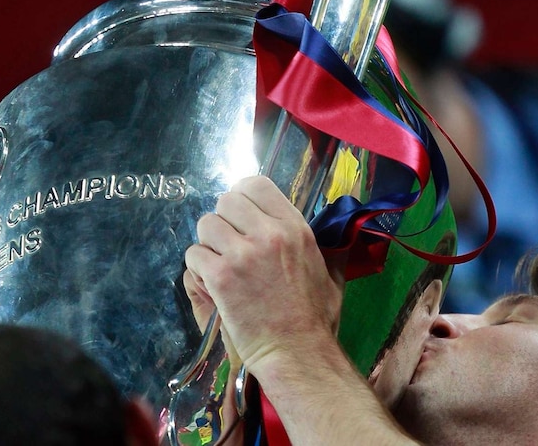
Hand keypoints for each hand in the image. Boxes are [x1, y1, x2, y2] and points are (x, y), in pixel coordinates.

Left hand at [183, 176, 344, 375]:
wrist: (298, 353)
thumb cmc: (318, 320)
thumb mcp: (333, 275)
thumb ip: (331, 248)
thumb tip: (343, 231)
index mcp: (296, 228)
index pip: (256, 184)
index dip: (242, 197)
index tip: (241, 216)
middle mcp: (269, 233)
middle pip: (226, 200)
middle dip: (223, 221)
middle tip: (228, 245)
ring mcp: (243, 254)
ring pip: (206, 225)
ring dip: (208, 244)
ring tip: (219, 265)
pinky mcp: (221, 277)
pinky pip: (194, 255)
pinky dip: (198, 269)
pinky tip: (212, 284)